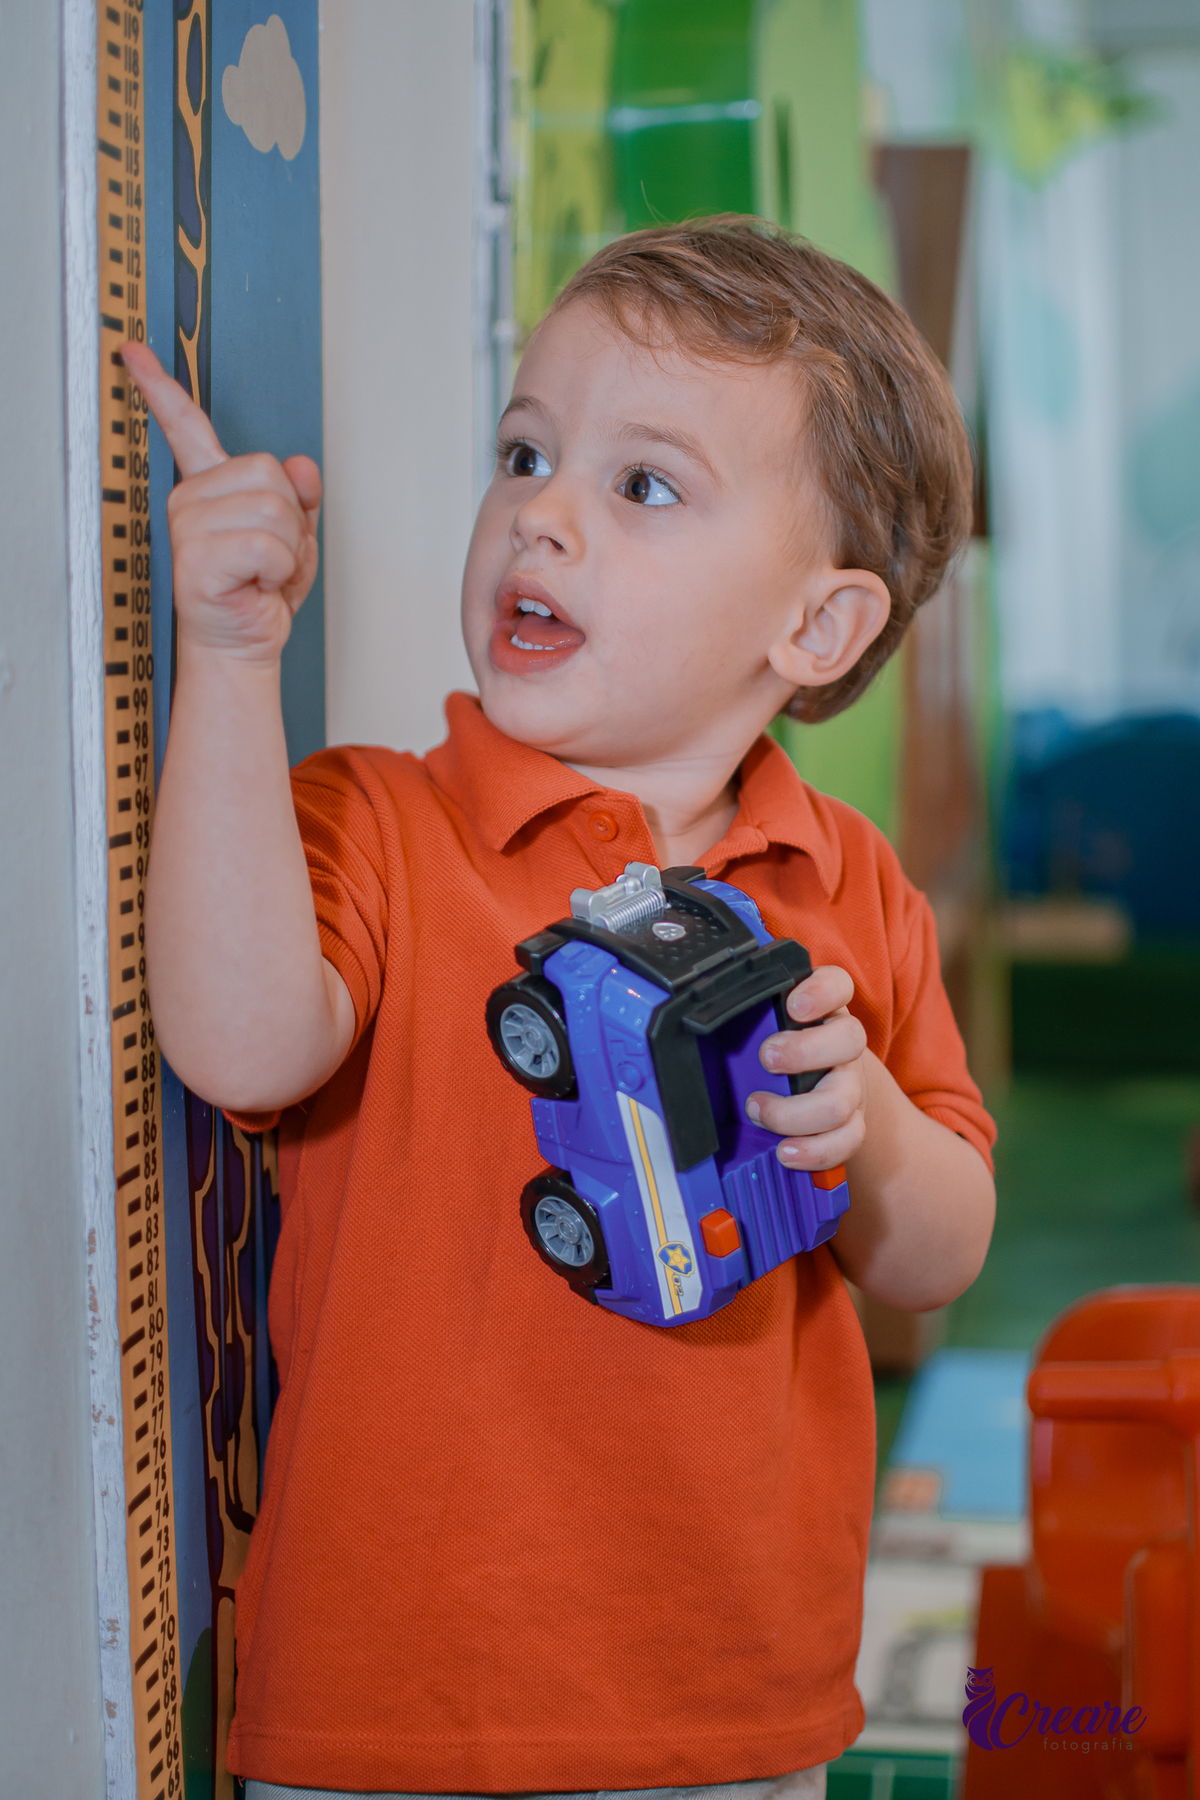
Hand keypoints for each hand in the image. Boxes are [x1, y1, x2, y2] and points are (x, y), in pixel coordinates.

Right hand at [121, 341, 321, 662]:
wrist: (244, 644)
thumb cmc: (260, 593)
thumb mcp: (293, 537)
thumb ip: (300, 497)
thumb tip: (302, 466)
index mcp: (209, 487)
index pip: (186, 428)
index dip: (162, 389)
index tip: (135, 354)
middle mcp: (191, 501)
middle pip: (269, 472)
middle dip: (292, 518)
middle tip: (273, 556)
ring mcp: (188, 527)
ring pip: (274, 509)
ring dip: (289, 548)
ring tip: (266, 572)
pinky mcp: (196, 558)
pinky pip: (266, 545)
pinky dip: (280, 568)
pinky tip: (258, 583)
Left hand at [745, 966, 867, 1171]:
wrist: (811, 1086)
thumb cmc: (779, 1049)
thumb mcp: (761, 1026)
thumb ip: (741, 1019)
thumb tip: (686, 1027)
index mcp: (822, 1010)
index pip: (837, 986)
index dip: (821, 992)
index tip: (793, 1005)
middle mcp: (842, 1044)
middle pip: (849, 1039)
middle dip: (804, 1051)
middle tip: (766, 1058)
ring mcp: (849, 1084)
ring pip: (842, 1098)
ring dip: (795, 1112)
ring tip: (757, 1110)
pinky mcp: (851, 1122)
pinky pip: (847, 1139)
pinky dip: (814, 1150)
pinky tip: (786, 1151)